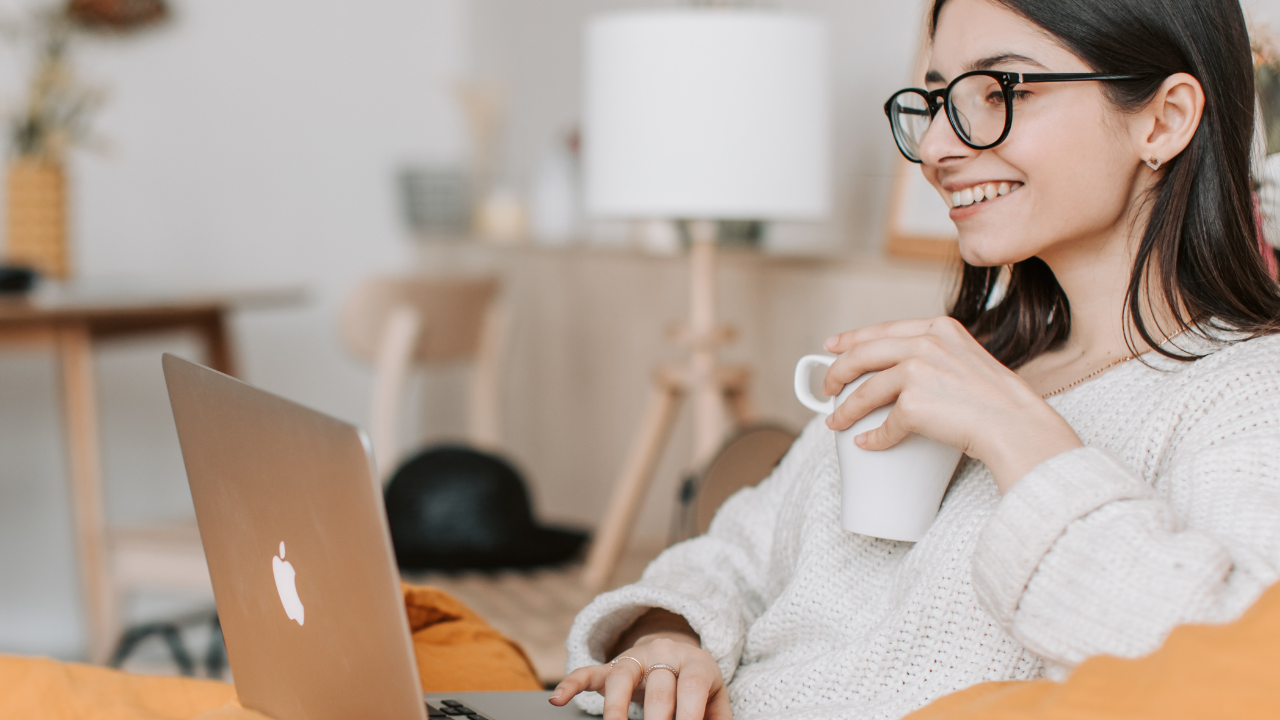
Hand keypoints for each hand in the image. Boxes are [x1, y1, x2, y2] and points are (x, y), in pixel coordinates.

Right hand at [550, 634, 731, 719]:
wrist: (678, 655)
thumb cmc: (699, 688)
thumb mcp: (716, 701)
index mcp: (697, 664)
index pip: (692, 687)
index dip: (689, 716)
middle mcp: (665, 655)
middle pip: (659, 684)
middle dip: (657, 718)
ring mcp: (636, 658)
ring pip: (622, 675)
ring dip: (616, 706)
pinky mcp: (611, 666)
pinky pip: (589, 672)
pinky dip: (571, 684)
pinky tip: (558, 699)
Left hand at [821, 316, 1081, 492]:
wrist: (1018, 426)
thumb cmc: (999, 402)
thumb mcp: (968, 359)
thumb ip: (938, 356)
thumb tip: (902, 372)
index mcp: (939, 328)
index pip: (883, 329)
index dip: (852, 338)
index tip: (832, 346)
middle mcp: (926, 343)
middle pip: (863, 354)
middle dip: (837, 372)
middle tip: (826, 388)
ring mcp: (918, 371)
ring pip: (866, 390)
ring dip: (845, 409)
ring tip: (835, 421)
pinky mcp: (914, 403)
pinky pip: (884, 424)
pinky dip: (873, 437)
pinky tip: (867, 443)